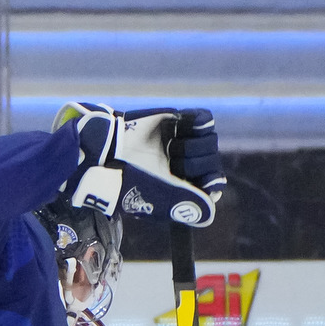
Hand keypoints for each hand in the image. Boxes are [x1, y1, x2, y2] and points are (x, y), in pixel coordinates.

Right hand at [116, 106, 223, 226]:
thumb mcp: (161, 197)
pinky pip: (205, 119)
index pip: (211, 183)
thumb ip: (190, 203)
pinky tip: (184, 127)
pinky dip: (200, 124)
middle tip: (172, 162)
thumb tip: (213, 205)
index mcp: (180, 186)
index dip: (211, 181)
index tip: (205, 179)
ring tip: (171, 147)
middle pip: (212, 161)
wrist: (112, 151)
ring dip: (193, 145)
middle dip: (196, 163)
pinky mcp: (178, 122)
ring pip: (210, 141)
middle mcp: (184, 165)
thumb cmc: (132, 180)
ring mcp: (182, 142)